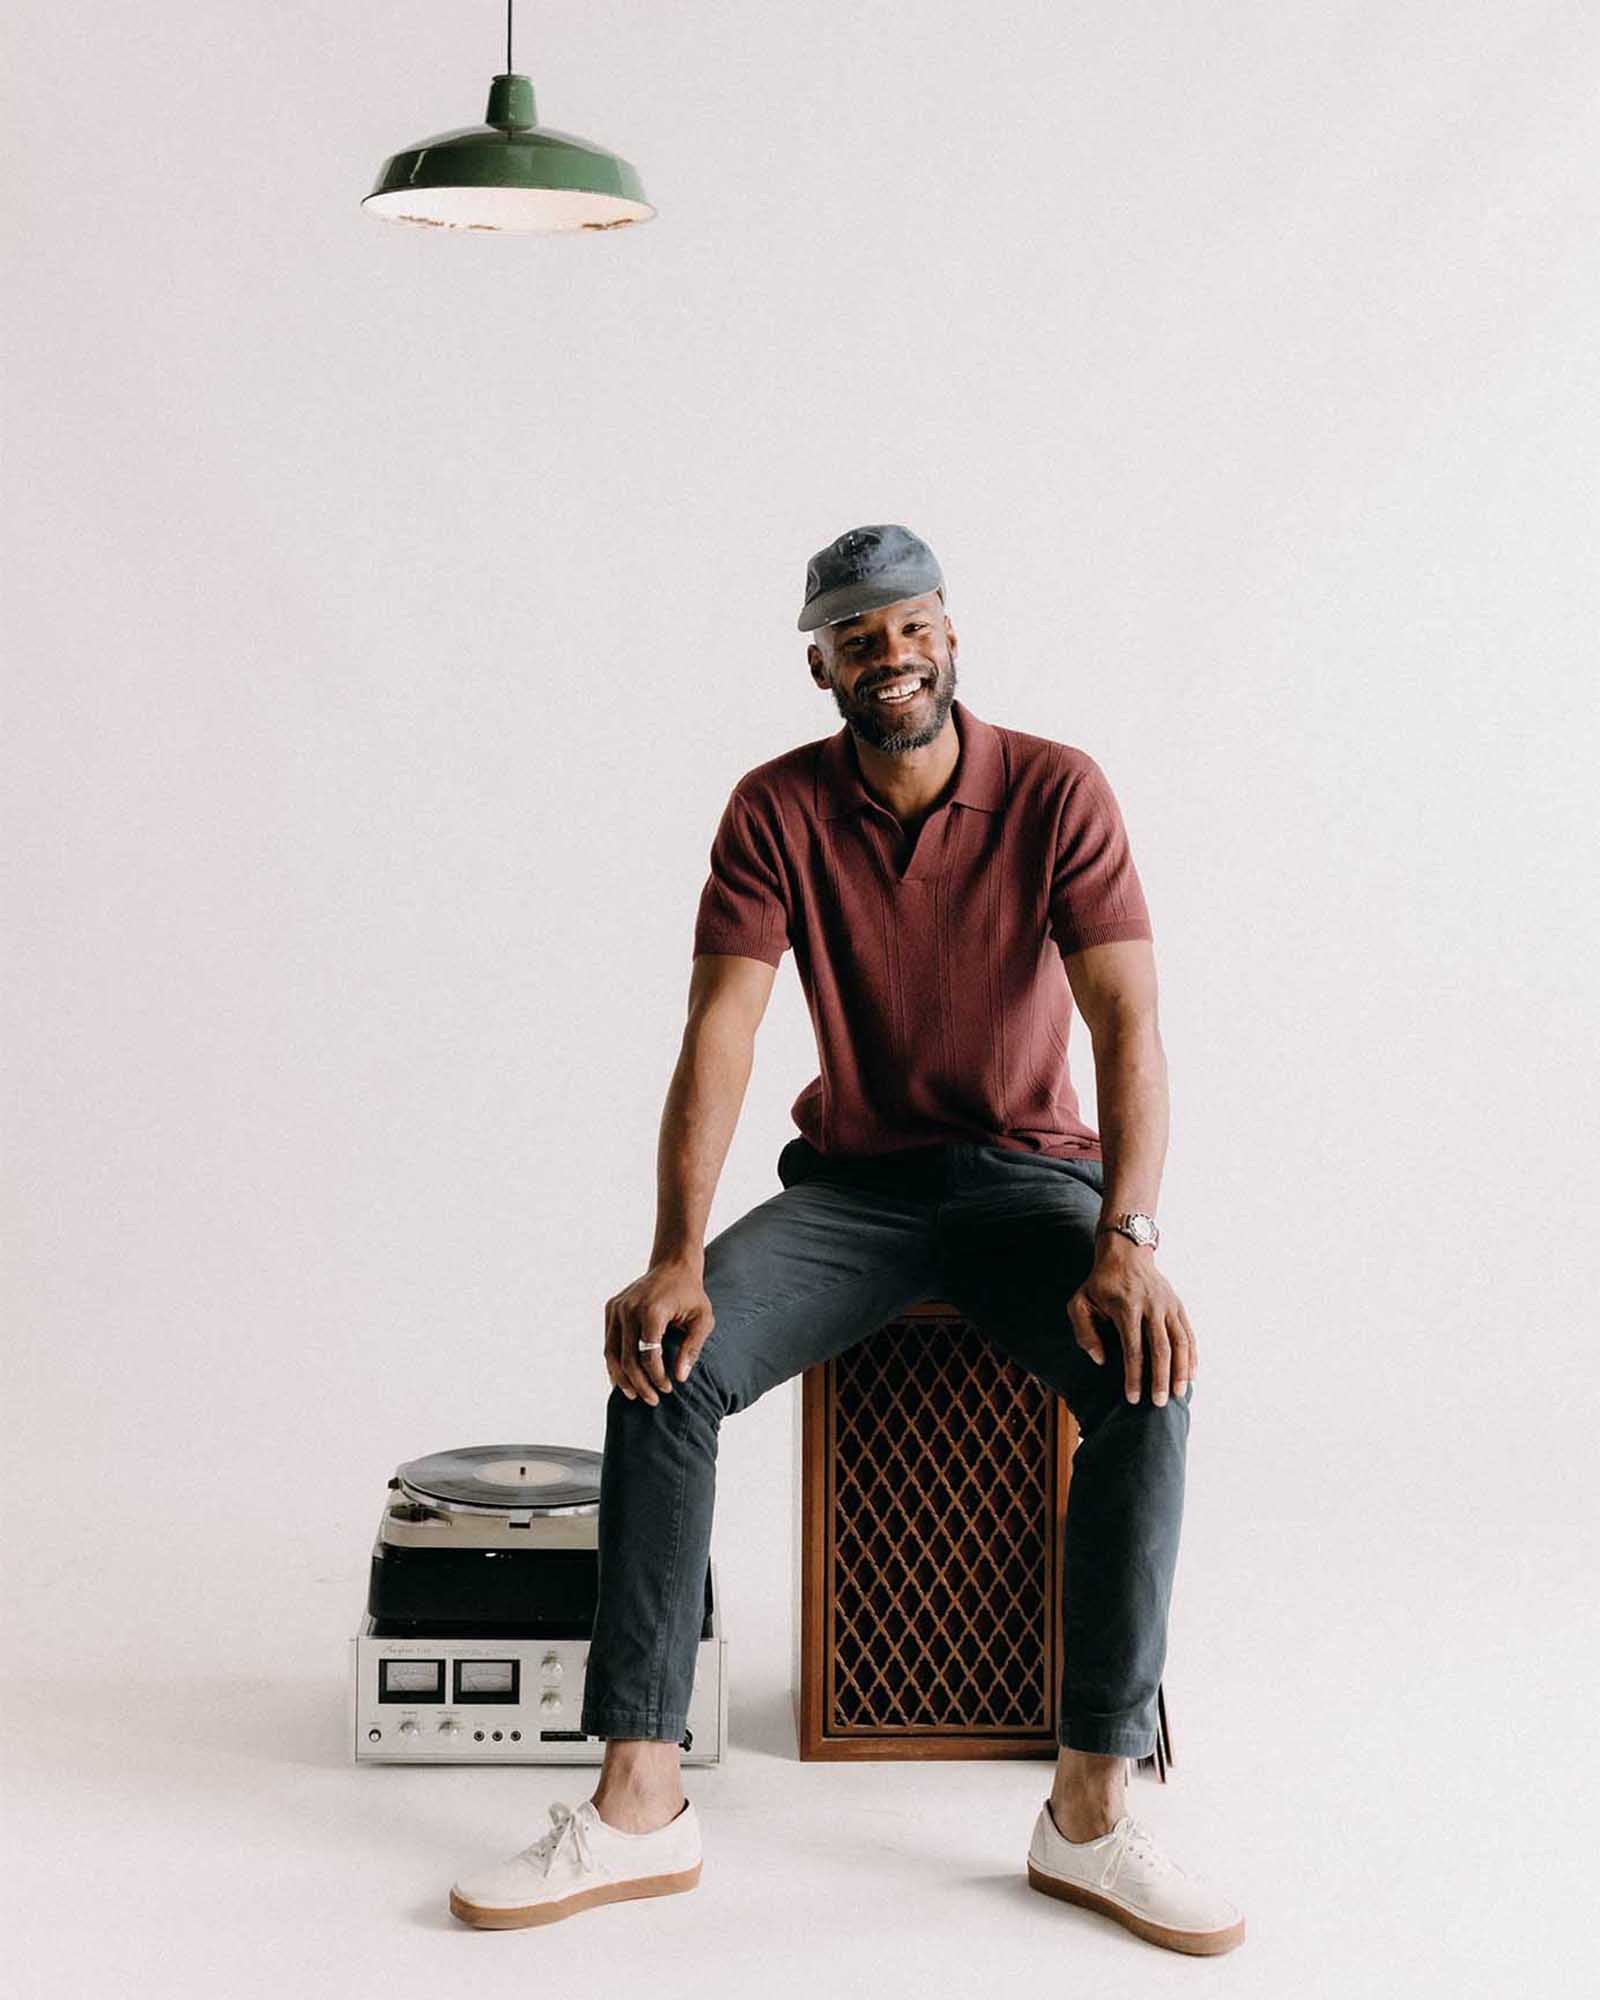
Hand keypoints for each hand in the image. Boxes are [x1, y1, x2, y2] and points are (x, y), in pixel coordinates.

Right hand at [603, 1258, 714, 1406]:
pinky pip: (608, 1342)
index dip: (657, 1377)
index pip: (649, 1355)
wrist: (673, 1265)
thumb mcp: (702, 1319)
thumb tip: (680, 1377)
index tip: (667, 1389)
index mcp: (651, 1311)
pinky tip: (623, 1378)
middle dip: (639, 1384)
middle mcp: (629, 1309)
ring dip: (621, 1378)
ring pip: (611, 1353)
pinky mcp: (611, 1308)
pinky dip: (614, 1362)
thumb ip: (692, 1348)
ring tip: (634, 1395)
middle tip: (652, 1400)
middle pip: (627, 1358)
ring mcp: (617, 1308)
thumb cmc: (691, 1294)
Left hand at [1065, 1237, 1197, 1405]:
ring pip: (1180, 1342)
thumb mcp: (1080, 1302)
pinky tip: (1191, 1375)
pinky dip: (1192, 1356)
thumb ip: (1084, 1331)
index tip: (1133, 1397)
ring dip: (1181, 1370)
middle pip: (1161, 1349)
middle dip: (1161, 1379)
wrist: (1125, 1252)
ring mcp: (1167, 1306)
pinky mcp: (1177, 1305)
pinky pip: (1188, 1333)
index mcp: (1126, 1308)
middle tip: (1158, 1403)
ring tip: (1178, 1393)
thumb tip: (1100, 1359)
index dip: (1134, 1375)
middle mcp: (1151, 1307)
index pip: (1133, 1349)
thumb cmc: (1100, 1283)